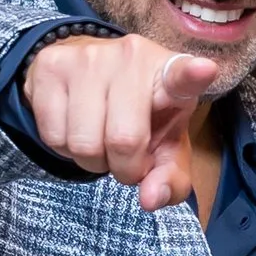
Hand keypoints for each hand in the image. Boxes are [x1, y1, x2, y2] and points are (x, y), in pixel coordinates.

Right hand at [24, 32, 220, 210]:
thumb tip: (151, 198)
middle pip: (124, 140)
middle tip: (126, 157)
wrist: (87, 74)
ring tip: (100, 139)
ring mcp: (88, 58)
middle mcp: (131, 57)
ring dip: (92, 160)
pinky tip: (75, 128)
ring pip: (83, 143)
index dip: (192, 76)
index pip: (182, 77)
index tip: (204, 70)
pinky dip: (64, 149)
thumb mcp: (166, 147)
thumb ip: (170, 179)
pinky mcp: (51, 65)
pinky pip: (53, 136)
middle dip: (124, 168)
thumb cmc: (140, 116)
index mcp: (169, 75)